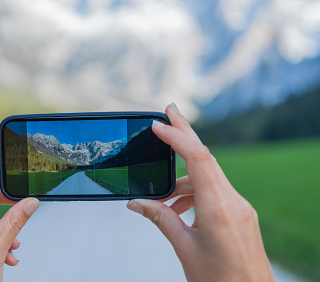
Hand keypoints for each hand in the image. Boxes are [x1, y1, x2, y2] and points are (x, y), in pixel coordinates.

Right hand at [127, 103, 274, 281]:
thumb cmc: (221, 281)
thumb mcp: (184, 249)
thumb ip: (160, 220)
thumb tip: (137, 203)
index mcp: (219, 209)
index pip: (199, 159)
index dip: (178, 136)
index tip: (158, 124)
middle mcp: (233, 201)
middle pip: (206, 156)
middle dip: (185, 133)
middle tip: (169, 111)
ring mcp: (239, 206)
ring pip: (208, 175)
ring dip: (183, 177)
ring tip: (163, 197)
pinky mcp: (240, 213)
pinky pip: (214, 190)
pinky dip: (193, 192)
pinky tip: (179, 209)